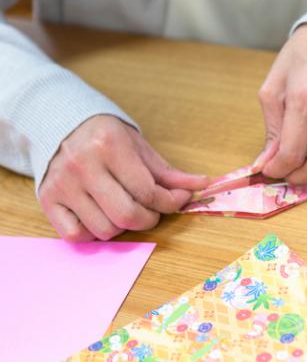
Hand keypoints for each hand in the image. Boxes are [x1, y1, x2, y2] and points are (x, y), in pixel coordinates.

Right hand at [39, 115, 209, 242]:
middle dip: (149, 219)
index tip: (178, 199)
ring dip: (123, 227)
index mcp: (109, 146)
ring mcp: (62, 184)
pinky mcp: (47, 199)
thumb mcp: (140, 148)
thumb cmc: (107, 139)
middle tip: (152, 211)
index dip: (170, 202)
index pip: (147, 191)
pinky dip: (93, 233)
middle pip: (126, 215)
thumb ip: (170, 172)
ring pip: (104, 229)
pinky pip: (75, 235)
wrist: (63, 125)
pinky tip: (102, 216)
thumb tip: (203, 185)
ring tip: (126, 210)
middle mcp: (82, 165)